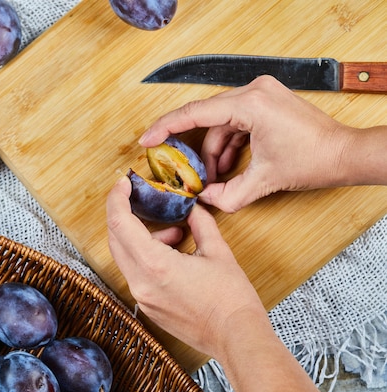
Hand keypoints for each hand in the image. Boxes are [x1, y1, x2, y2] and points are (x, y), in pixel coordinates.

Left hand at [106, 177, 341, 391]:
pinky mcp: (147, 307)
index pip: (120, 223)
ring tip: (174, 234)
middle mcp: (140, 282)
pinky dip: (146, 256)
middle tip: (138, 198)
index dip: (117, 198)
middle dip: (124, 214)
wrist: (236, 338)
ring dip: (140, 237)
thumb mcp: (218, 252)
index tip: (123, 183)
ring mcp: (142, 297)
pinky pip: (136, 273)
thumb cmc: (231, 299)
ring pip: (125, 256)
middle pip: (115, 239)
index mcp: (155, 265)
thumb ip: (200, 224)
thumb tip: (191, 208)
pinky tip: (172, 254)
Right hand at [138, 75, 353, 212]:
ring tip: (214, 179)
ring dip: (214, 151)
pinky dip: (228, 145)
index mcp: (250, 104)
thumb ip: (228, 194)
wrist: (345, 154)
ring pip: (219, 123)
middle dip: (195, 150)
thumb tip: (204, 200)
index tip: (146, 140)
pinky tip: (229, 166)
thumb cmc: (314, 160)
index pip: (195, 112)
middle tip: (180, 169)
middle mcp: (253, 91)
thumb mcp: (264, 181)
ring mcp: (260, 94)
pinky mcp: (264, 102)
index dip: (166, 127)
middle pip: (206, 119)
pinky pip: (234, 123)